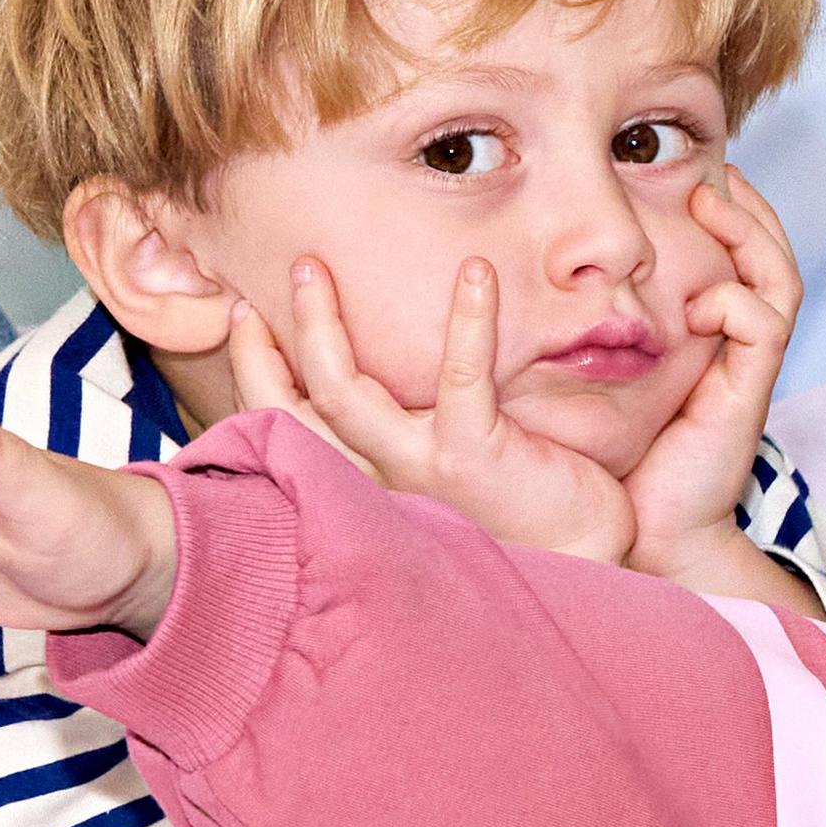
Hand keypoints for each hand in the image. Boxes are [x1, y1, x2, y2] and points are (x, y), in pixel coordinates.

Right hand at [211, 256, 634, 572]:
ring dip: (321, 324)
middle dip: (267, 342)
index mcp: (362, 482)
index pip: (287, 427)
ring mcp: (418, 468)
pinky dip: (469, 320)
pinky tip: (476, 271)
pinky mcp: (472, 455)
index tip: (242, 316)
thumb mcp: (440, 471)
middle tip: (287, 272)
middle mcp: (376, 480)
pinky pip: (462, 376)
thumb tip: (394, 361)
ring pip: (343, 391)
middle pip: (293, 408)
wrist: (583, 557)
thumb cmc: (517, 511)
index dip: (254, 372)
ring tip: (314, 269)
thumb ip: (405, 429)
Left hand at [612, 166, 811, 608]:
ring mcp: (748, 369)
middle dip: (751, 210)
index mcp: (712, 344)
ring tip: (714, 200)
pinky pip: (765, 323)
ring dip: (753, 234)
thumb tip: (538, 287)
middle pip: (772, 260)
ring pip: (781, 279)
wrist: (646, 531)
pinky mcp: (748, 391)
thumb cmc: (617, 464)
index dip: (729, 219)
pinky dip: (738, 299)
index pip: (738, 264)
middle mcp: (738, 350)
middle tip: (716, 173)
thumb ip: (587, 340)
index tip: (692, 180)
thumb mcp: (598, 386)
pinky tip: (701, 302)